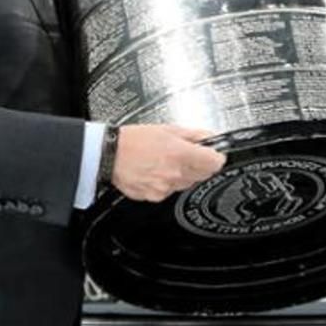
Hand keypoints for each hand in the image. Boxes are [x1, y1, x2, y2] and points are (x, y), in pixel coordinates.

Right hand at [109, 124, 225, 201]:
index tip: (212, 153)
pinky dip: (167, 183)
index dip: (215, 156)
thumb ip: (194, 134)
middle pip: (203, 174)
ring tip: (166, 161)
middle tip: (186, 154)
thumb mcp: (168, 129)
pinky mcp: (155, 196)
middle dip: (199, 164)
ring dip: (183, 174)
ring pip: (187, 183)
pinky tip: (156, 171)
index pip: (216, 163)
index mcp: (181, 154)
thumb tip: (209, 137)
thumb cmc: (133, 140)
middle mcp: (176, 174)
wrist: (109, 155)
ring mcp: (166, 188)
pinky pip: (170, 191)